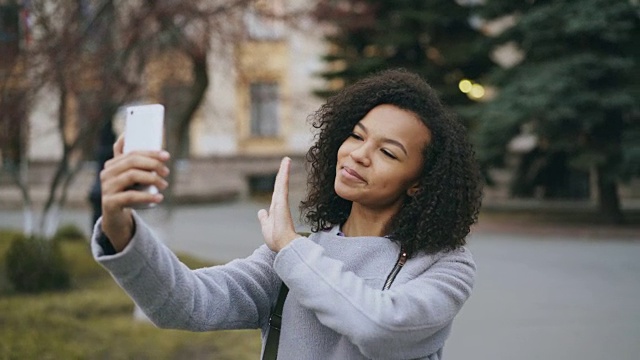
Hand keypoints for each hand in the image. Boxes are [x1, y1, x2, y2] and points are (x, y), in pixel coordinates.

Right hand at [100, 135, 170, 251]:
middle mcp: (106, 174)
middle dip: (153, 164)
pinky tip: (159, 198)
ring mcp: (106, 188)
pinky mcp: (110, 202)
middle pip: (132, 162)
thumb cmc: (127, 193)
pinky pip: (130, 196)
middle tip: (166, 172)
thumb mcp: (128, 176)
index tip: (166, 156)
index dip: (150, 153)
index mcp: (112, 164)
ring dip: (152, 178)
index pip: (132, 153)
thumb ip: (131, 159)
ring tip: (164, 185)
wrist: (115, 218)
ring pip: (131, 176)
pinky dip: (147, 197)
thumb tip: (131, 137)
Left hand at [258, 157, 299, 251]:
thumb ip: (264, 218)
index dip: (279, 182)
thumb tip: (261, 211)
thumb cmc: (276, 239)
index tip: (281, 173)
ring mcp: (281, 202)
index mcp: (276, 208)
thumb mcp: (266, 226)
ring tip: (286, 160)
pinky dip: (284, 175)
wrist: (284, 245)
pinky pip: (282, 185)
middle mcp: (279, 203)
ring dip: (283, 170)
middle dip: (282, 173)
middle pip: (280, 184)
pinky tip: (285, 166)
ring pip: (282, 183)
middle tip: (285, 161)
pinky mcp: (282, 202)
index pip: (277, 192)